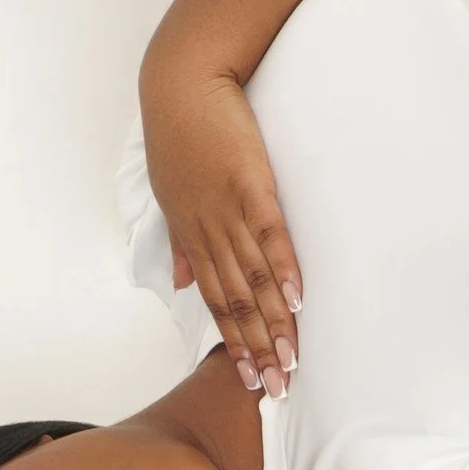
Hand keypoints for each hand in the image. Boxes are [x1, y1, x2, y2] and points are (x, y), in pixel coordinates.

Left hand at [139, 66, 304, 396]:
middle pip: (237, 302)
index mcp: (191, 235)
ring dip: (275, 322)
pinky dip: (284, 269)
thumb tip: (183, 281)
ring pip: (255, 279)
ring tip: (292, 359)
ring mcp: (229, 209)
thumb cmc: (178, 131)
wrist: (182, 79)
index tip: (250, 379)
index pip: (217, 301)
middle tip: (276, 390)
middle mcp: (208, 230)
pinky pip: (270, 236)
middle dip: (257, 350)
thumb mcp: (170, 192)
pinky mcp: (251, 185)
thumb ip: (182, 242)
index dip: (236, 342)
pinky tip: (298, 300)